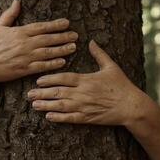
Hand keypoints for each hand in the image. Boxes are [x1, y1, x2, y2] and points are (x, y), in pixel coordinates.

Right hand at [0, 0, 77, 83]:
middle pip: (48, 39)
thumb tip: (17, 2)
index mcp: (19, 32)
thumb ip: (9, 15)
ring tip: (73, 47)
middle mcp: (24, 44)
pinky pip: (42, 66)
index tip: (66, 23)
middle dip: (63, 36)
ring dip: (62, 50)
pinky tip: (62, 62)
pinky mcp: (24, 70)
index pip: (41, 27)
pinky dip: (53, 64)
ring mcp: (25, 57)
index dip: (55, 25)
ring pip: (47, 52)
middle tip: (75, 35)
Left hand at [28, 40, 144, 125]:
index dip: (49, 79)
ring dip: (46, 105)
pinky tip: (48, 117)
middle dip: (42, 93)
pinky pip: (70, 118)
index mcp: (86, 79)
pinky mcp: (87, 117)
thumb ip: (99, 54)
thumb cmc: (121, 85)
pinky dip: (58, 118)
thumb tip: (91, 41)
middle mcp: (82, 93)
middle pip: (57, 92)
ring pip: (60, 106)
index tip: (38, 80)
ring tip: (34, 105)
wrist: (131, 106)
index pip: (63, 78)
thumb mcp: (111, 66)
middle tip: (28, 94)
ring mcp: (83, 106)